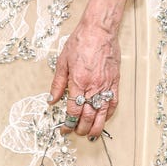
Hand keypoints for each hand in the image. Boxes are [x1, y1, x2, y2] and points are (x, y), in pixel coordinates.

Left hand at [48, 0, 125, 139]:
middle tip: (76, 133)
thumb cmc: (80, 42)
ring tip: (91, 135)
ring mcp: (106, 85)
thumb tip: (52, 100)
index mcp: (78, 82)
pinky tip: (104, 119)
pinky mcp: (115, 82)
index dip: (68, 124)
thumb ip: (57, 84)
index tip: (64, 129)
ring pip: (102, 113)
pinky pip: (113, 103)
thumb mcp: (62, 62)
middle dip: (81, 129)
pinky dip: (108, 114)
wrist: (99, 30)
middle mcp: (93, 87)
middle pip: (88, 116)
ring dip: (96, 127)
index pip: (73, 111)